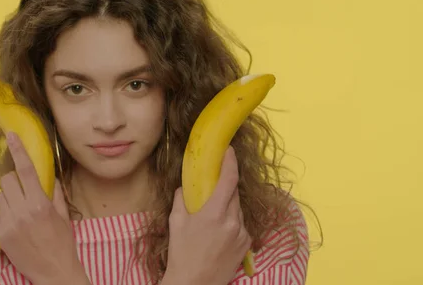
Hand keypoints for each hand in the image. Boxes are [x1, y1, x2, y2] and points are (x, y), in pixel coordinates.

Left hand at [0, 132, 88, 284]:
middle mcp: (22, 211)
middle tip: (24, 189)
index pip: (25, 171)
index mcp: (40, 204)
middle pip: (7, 180)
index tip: (11, 135)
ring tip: (22, 210)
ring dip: (10, 197)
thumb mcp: (64, 216)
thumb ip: (56, 194)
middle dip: (14, 180)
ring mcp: (8, 224)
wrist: (54, 272)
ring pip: (1, 196)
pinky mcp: (0, 235)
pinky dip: (6, 214)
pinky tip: (17, 225)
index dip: (18, 150)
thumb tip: (50, 177)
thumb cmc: (63, 243)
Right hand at [163, 146, 251, 284]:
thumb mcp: (176, 222)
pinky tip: (219, 229)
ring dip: (228, 204)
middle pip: (234, 192)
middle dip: (225, 185)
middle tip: (215, 182)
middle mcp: (232, 221)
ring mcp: (242, 233)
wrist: (195, 284)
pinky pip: (241, 223)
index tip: (229, 150)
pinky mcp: (247, 243)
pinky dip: (232, 220)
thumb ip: (181, 200)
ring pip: (238, 208)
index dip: (230, 162)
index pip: (229, 180)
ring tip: (213, 213)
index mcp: (214, 213)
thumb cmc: (181, 254)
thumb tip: (185, 188)